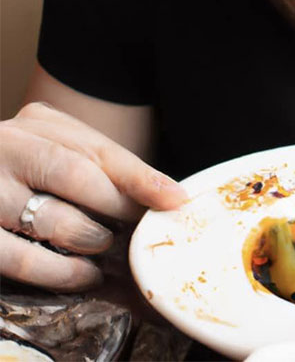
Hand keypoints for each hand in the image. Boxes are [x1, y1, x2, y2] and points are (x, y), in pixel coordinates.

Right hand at [0, 102, 183, 291]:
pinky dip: (63, 272)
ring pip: (55, 218)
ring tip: (108, 251)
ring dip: (91, 241)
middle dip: (119, 209)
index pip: (99, 147)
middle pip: (79, 176)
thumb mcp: (51, 151)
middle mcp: (11, 146)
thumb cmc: (20, 171)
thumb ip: (91, 167)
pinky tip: (84, 275)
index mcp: (38, 122)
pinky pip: (25, 259)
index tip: (175, 198)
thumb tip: (157, 197)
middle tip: (142, 232)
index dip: (142, 175)